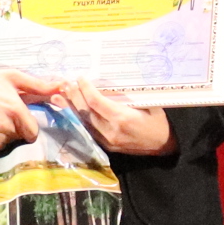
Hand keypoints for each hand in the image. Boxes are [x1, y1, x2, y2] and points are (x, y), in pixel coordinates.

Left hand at [57, 77, 172, 155]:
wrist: (165, 147)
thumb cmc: (159, 122)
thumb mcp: (148, 104)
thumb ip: (127, 96)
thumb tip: (109, 82)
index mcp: (122, 118)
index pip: (96, 101)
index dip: (85, 88)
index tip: (80, 78)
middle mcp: (111, 130)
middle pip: (86, 111)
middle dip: (74, 96)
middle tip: (64, 83)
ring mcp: (107, 140)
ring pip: (83, 122)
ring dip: (70, 108)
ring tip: (58, 97)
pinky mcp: (106, 146)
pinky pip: (88, 130)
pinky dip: (78, 119)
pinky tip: (70, 112)